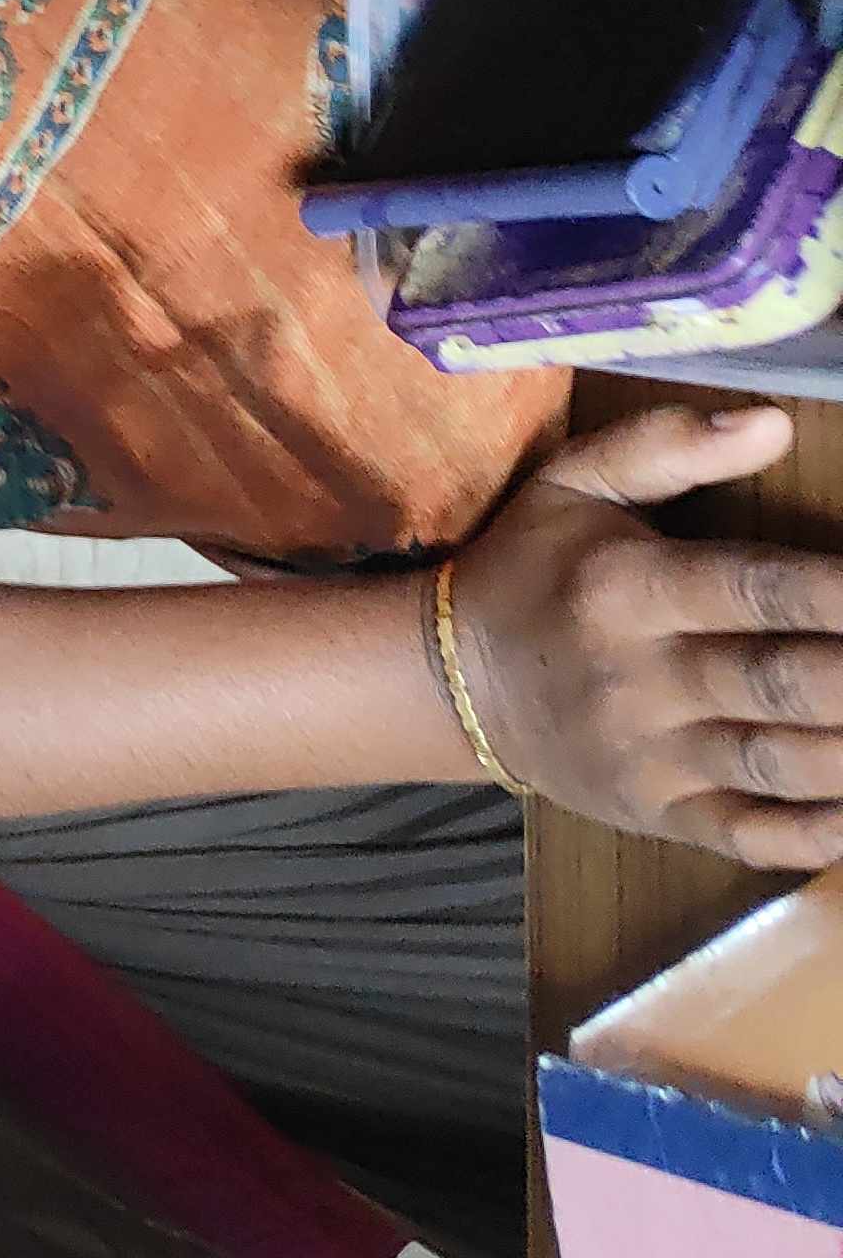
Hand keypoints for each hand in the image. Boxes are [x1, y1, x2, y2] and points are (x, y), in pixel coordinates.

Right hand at [450, 404, 842, 864]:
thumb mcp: (572, 484)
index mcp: (628, 586)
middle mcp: (641, 675)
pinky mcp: (660, 815)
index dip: (841, 594)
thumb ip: (666, 446)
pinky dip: (823, 833)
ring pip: (780, 763)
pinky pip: (755, 836)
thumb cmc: (535, 570)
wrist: (453, 681)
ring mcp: (652, 756)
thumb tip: (776, 422)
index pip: (757, 588)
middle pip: (783, 680)